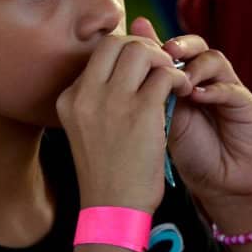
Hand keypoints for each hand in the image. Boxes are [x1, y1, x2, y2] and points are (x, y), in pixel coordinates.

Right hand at [57, 23, 190, 212]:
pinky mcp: (141, 111)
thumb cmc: (106, 173)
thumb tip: (125, 71)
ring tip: (172, 79)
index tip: (142, 68)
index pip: (98, 54)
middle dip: (142, 48)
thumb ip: (98, 99)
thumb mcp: (87, 130)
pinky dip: (178, 78)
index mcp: (69, 98)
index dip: (125, 53)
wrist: (113, 208)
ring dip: (162, 59)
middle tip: (159, 67)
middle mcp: (85, 94)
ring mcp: (112, 101)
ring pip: (141, 50)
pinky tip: (182, 92)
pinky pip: (165, 74)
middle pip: (116, 42)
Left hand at [132, 20, 251, 209]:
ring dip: (195, 66)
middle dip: (179, 45)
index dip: (156, 41)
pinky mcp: (245, 104)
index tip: (139, 43)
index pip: (172, 47)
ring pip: (214, 59)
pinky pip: (231, 89)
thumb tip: (123, 68)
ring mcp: (227, 87)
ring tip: (181, 81)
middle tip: (165, 52)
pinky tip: (197, 96)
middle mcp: (206, 78)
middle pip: (195, 45)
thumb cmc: (188, 152)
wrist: (220, 183)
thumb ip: (148, 92)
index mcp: (183, 78)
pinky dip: (214, 90)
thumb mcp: (161, 120)